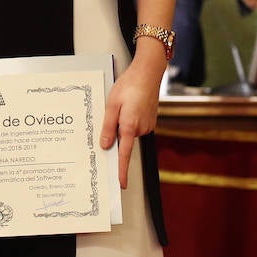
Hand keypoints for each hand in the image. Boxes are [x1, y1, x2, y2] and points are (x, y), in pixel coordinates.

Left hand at [100, 51, 164, 188]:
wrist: (148, 72)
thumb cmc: (129, 85)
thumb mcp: (112, 105)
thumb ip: (108, 127)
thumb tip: (105, 145)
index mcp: (130, 126)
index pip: (124, 154)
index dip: (121, 170)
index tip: (121, 184)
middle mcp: (141, 128)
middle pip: (124, 140)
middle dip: (117, 132)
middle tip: (114, 111)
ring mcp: (148, 124)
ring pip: (130, 131)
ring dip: (123, 123)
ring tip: (123, 103)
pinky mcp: (151, 119)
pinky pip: (136, 125)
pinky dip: (130, 119)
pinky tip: (130, 104)